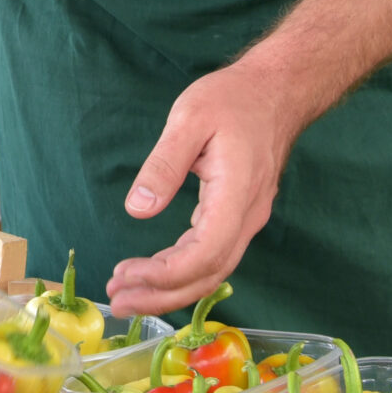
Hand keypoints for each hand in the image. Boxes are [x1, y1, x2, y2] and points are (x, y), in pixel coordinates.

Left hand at [104, 62, 301, 313]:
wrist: (275, 93)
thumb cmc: (232, 100)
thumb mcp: (190, 118)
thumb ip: (164, 165)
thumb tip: (138, 208)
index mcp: (236, 195)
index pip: (205, 255)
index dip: (164, 275)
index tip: (125, 275)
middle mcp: (247, 217)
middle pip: (208, 275)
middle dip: (161, 295)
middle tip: (116, 299)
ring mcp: (246, 220)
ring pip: (212, 272)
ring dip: (170, 289)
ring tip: (127, 292)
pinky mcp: (239, 217)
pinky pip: (212, 257)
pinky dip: (182, 272)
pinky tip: (153, 272)